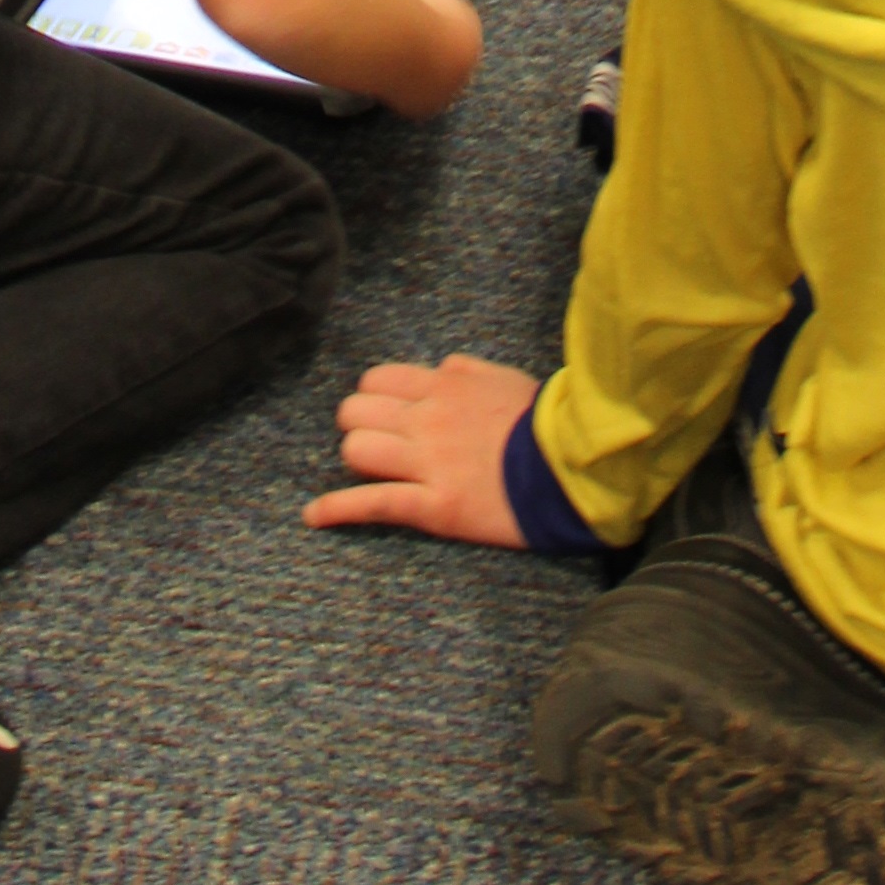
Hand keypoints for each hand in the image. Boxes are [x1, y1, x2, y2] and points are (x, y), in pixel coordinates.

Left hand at [304, 352, 538, 545]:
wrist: (571, 469)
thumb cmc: (545, 425)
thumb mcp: (506, 380)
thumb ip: (467, 370)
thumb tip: (441, 368)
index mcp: (445, 385)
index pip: (377, 380)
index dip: (372, 400)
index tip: (383, 416)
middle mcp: (428, 419)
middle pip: (356, 412)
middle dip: (358, 427)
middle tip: (375, 444)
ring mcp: (428, 463)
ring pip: (357, 451)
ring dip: (356, 461)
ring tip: (368, 472)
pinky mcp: (435, 506)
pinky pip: (373, 503)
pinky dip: (336, 510)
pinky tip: (312, 516)